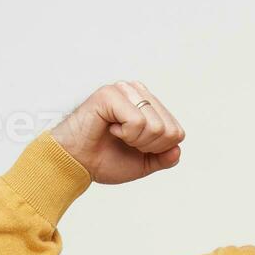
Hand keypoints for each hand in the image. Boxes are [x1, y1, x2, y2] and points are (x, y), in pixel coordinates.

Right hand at [50, 80, 184, 184]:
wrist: (77, 163)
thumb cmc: (105, 159)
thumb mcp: (144, 163)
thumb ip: (164, 157)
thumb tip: (177, 149)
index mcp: (149, 105)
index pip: (177, 132)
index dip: (159, 150)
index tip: (136, 147)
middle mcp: (139, 93)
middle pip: (169, 130)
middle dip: (148, 146)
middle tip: (125, 141)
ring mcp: (125, 90)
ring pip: (156, 126)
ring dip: (136, 140)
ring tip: (117, 134)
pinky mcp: (110, 94)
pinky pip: (138, 122)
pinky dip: (126, 134)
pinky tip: (110, 128)